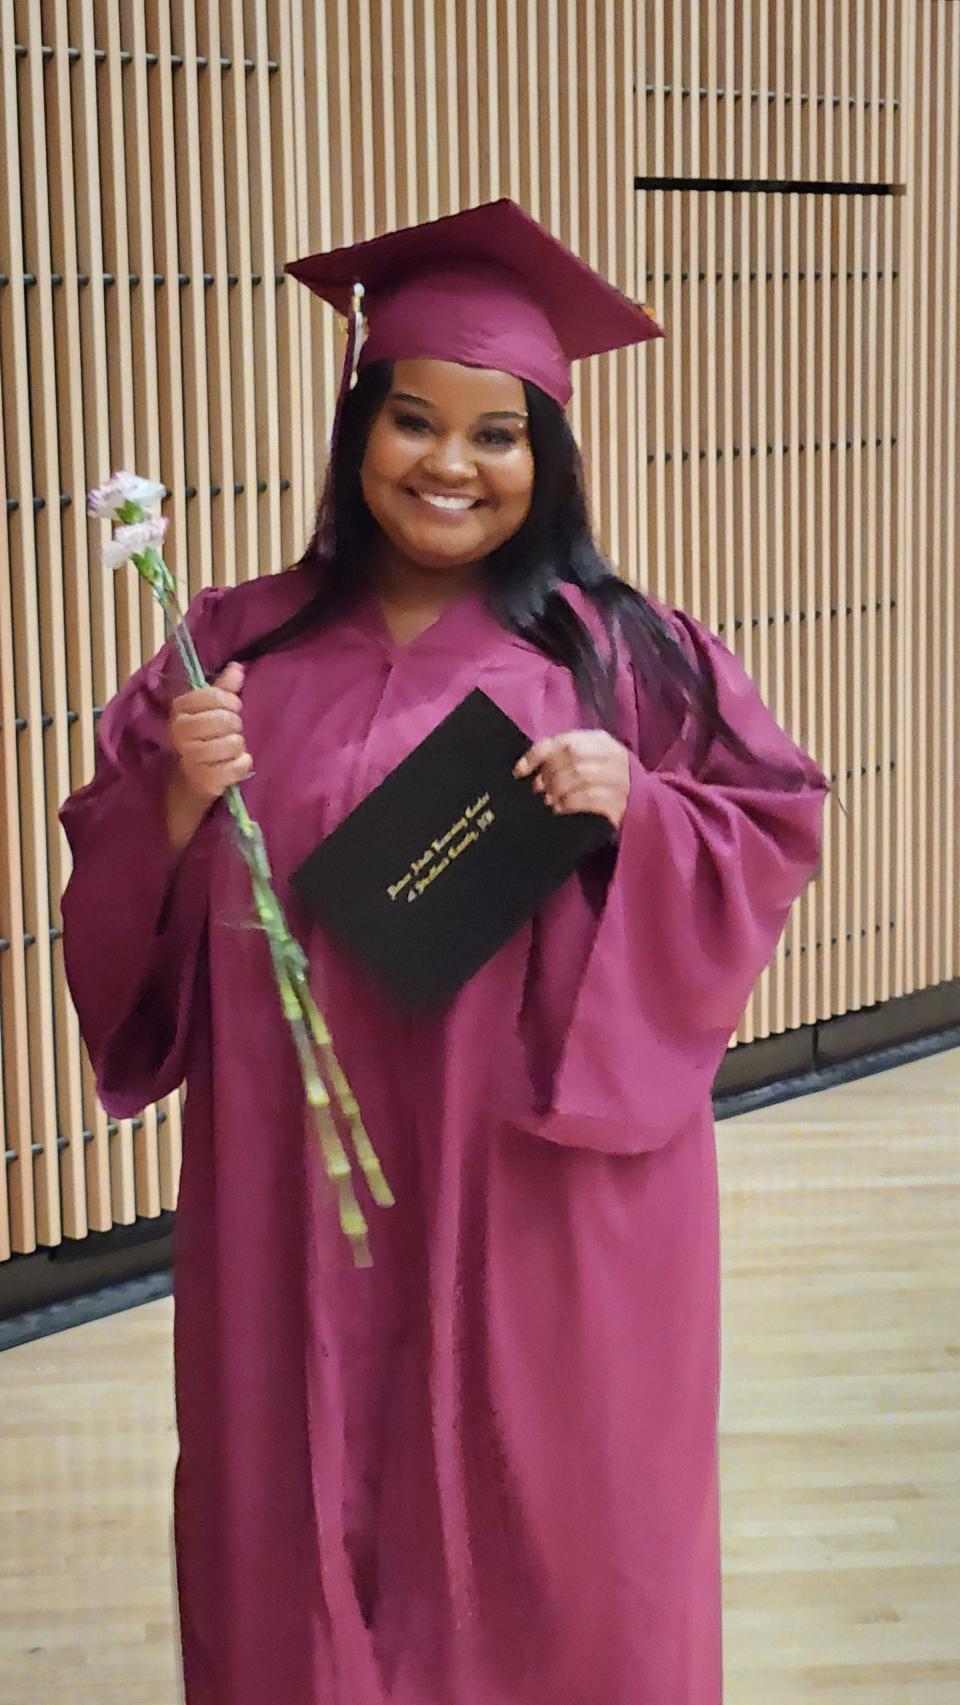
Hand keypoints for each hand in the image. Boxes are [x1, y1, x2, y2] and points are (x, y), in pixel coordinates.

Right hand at [168, 661, 252, 804]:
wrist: (191, 777)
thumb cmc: (204, 735)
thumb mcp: (210, 708)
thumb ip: (223, 688)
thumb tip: (237, 668)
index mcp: (179, 708)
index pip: (213, 695)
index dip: (231, 701)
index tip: (233, 707)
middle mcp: (179, 732)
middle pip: (224, 719)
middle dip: (235, 725)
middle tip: (231, 730)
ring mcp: (190, 757)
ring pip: (233, 743)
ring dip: (238, 745)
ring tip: (231, 747)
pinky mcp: (205, 780)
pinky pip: (238, 766)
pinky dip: (243, 764)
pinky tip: (236, 762)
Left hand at [514, 729, 631, 829]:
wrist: (641, 799)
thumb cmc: (605, 776)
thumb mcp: (589, 757)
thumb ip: (563, 755)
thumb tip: (526, 766)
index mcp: (600, 741)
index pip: (564, 741)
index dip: (537, 755)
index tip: (519, 770)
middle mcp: (612, 756)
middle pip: (572, 759)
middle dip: (548, 775)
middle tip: (538, 788)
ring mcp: (618, 779)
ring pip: (580, 778)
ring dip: (557, 790)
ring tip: (548, 799)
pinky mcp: (619, 801)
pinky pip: (589, 799)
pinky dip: (569, 804)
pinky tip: (560, 808)